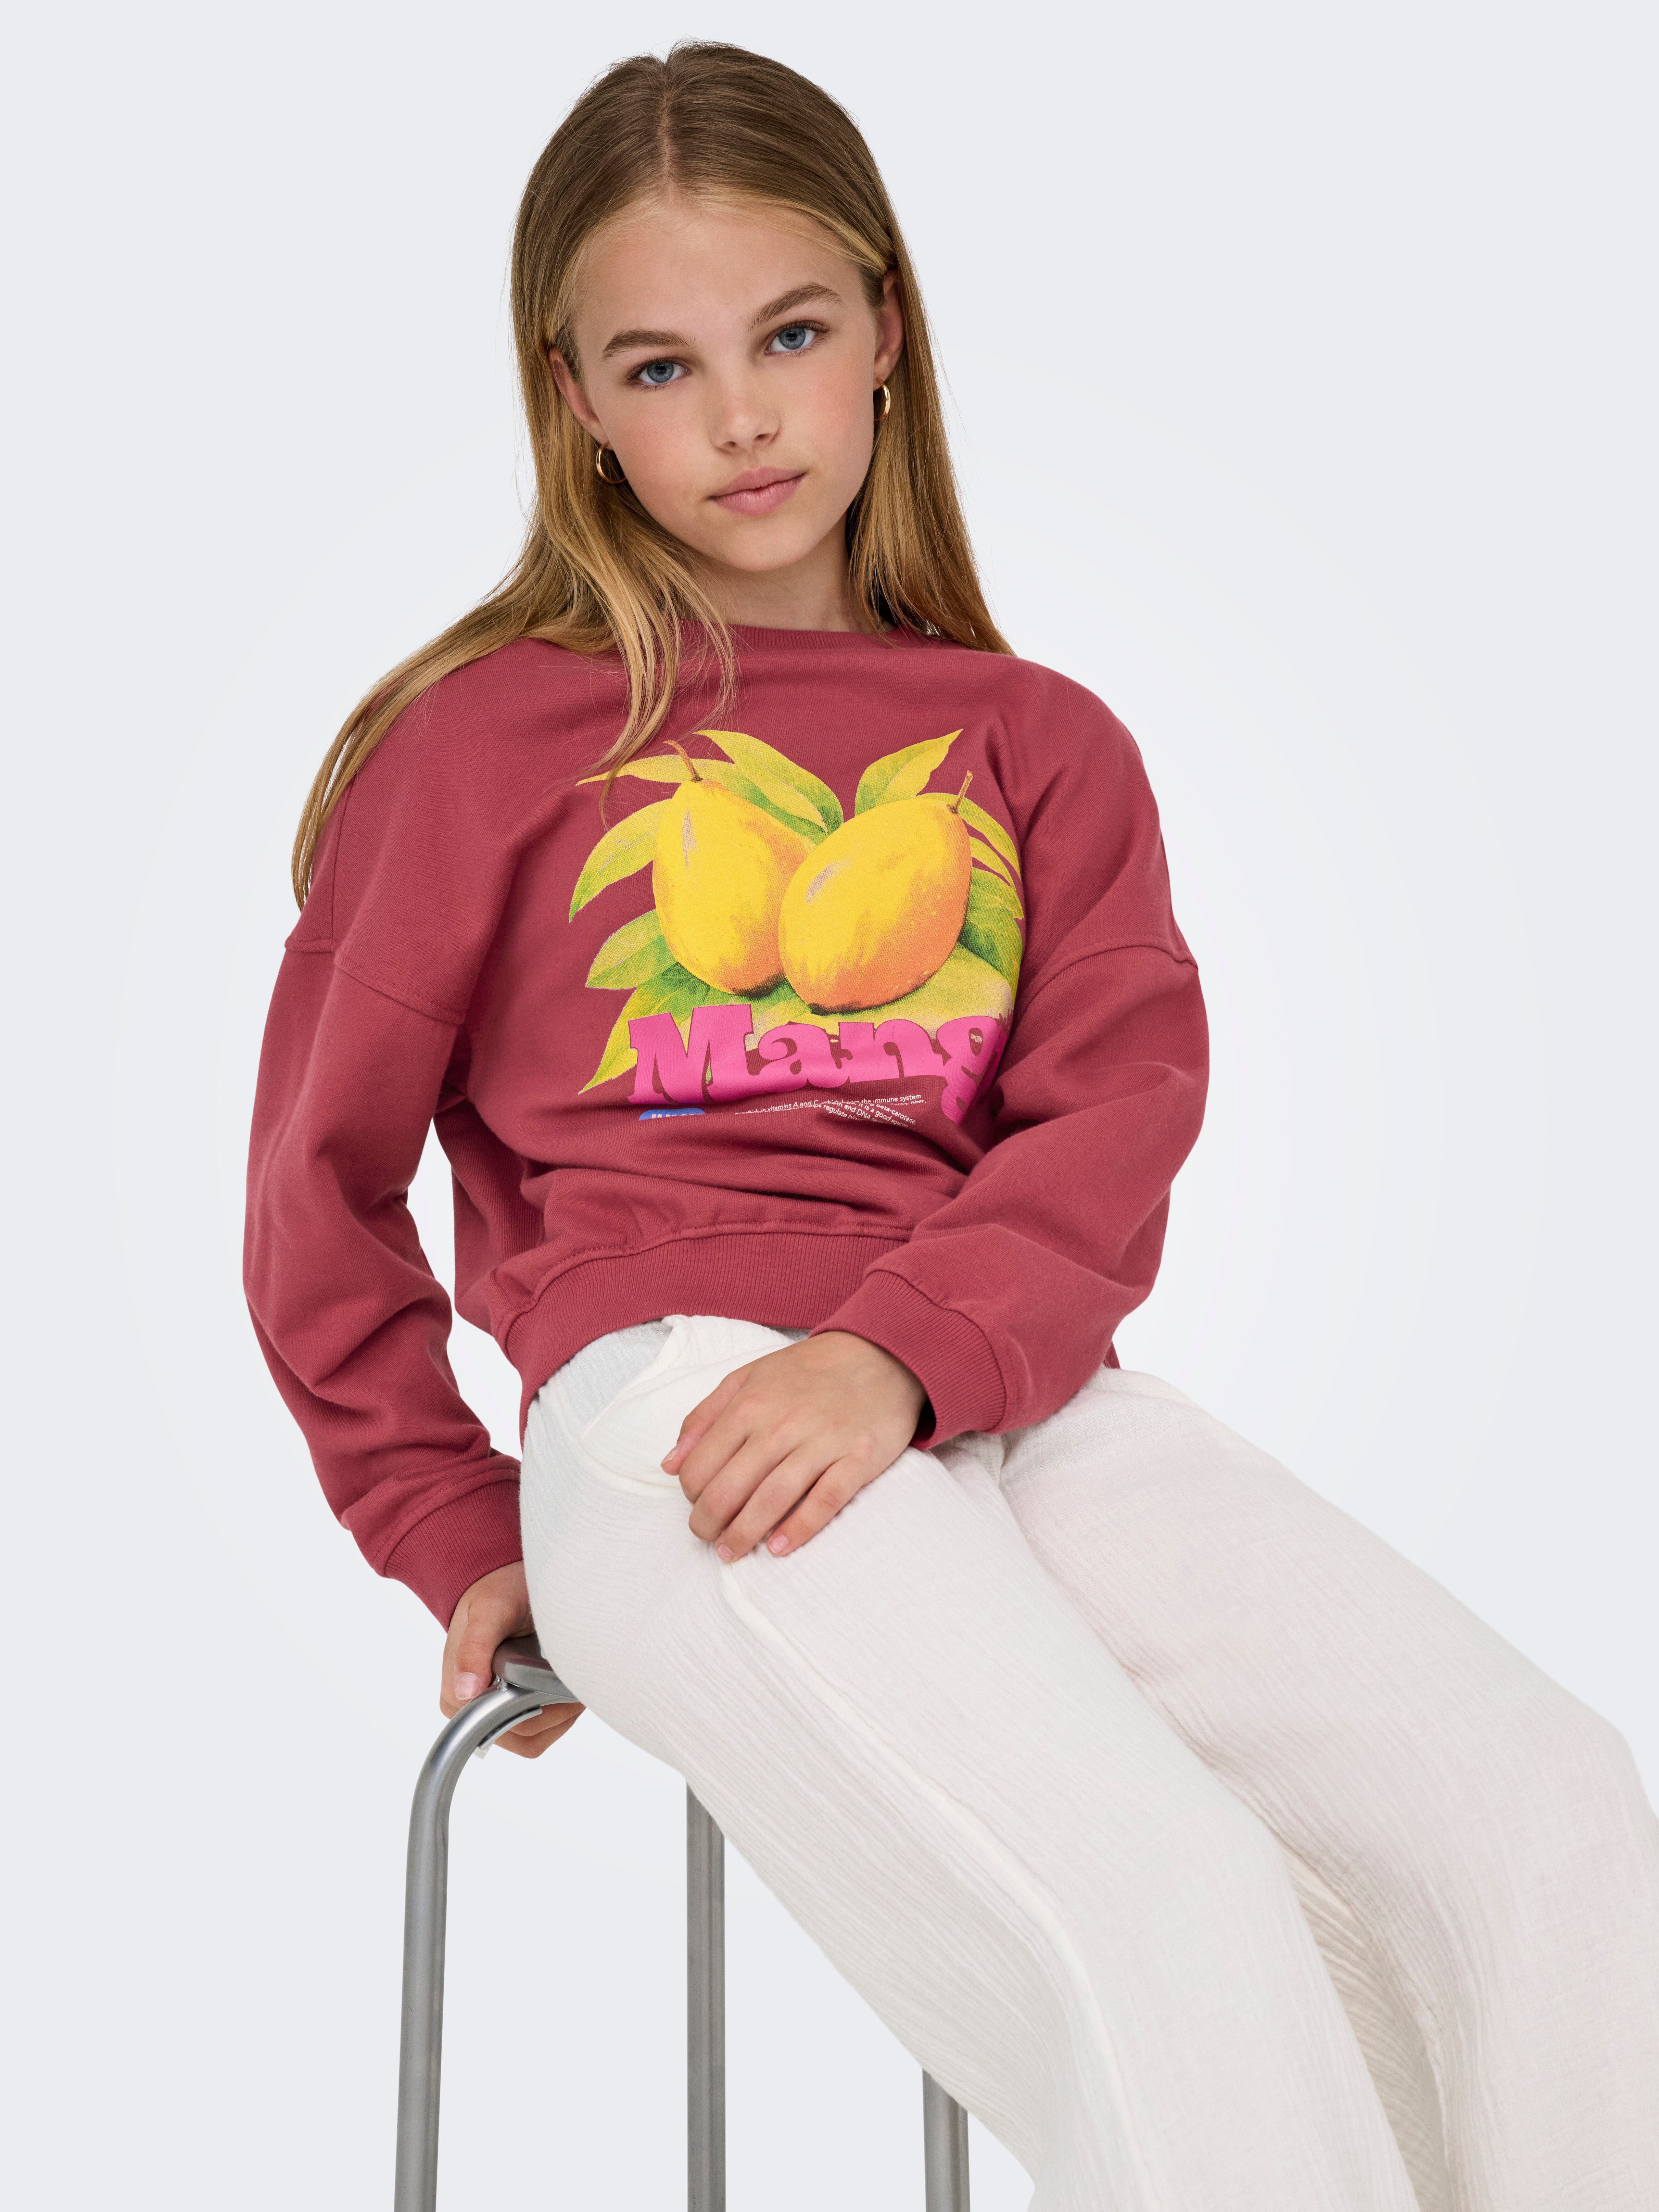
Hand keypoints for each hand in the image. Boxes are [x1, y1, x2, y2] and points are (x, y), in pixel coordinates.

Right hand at [440, 1559, 582, 1759]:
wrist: (500, 1580)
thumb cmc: (494, 1592)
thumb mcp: (489, 1611)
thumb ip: (475, 1647)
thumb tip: (466, 1690)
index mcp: (455, 1694)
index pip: (501, 1727)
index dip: (536, 1713)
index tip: (559, 1689)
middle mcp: (469, 1708)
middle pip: (522, 1735)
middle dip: (554, 1712)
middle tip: (573, 1683)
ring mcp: (490, 1709)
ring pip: (534, 1736)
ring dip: (560, 1715)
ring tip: (571, 1684)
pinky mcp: (508, 1706)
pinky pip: (538, 1728)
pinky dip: (558, 1713)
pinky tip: (564, 1689)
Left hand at [661, 1331, 926, 1561]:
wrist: (881, 1356)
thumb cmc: (808, 1372)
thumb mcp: (747, 1378)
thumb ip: (704, 1417)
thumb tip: (669, 1464)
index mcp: (750, 1405)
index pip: (702, 1465)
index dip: (691, 1493)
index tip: (696, 1504)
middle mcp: (782, 1424)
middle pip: (731, 1488)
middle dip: (709, 1522)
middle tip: (707, 1538)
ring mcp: (822, 1443)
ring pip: (772, 1500)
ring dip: (745, 1534)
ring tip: (731, 1552)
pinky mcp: (858, 1459)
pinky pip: (824, 1502)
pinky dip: (799, 1528)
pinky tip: (779, 1548)